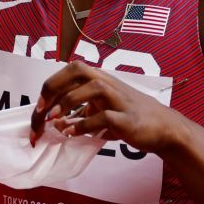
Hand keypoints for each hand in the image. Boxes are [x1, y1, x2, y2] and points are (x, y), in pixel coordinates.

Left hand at [29, 60, 179, 152]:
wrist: (165, 128)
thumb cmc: (131, 117)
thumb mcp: (104, 109)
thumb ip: (82, 111)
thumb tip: (55, 121)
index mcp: (102, 80)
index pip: (72, 70)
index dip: (51, 86)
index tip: (38, 108)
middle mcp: (110, 84)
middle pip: (79, 69)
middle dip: (55, 87)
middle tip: (41, 111)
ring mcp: (120, 101)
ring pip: (94, 87)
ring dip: (69, 102)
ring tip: (54, 121)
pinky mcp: (128, 120)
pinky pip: (105, 117)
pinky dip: (84, 125)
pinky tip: (71, 134)